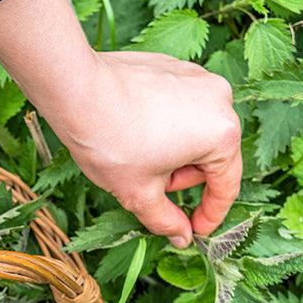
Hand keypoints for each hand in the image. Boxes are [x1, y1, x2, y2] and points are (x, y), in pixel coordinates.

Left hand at [0, 0, 242, 246]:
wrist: (76, 91)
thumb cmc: (110, 142)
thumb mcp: (139, 193)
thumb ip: (166, 219)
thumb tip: (182, 237)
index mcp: (222, 134)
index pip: (225, 185)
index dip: (210, 215)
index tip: (195, 230)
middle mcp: (220, 100)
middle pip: (211, 156)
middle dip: (182, 177)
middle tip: (148, 185)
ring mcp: (197, 78)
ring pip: (195, 130)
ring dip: (172, 153)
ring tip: (136, 156)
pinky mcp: (174, 66)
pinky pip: (178, 107)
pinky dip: (163, 126)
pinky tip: (132, 132)